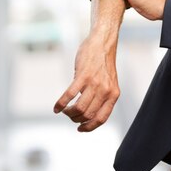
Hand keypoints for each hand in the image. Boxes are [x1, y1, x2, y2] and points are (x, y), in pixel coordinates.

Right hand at [53, 0, 122, 131]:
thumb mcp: (109, 82)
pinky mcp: (83, 75)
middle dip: (76, 119)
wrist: (103, 42)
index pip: (101, 118)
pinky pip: (69, 95)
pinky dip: (61, 104)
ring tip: (64, 111)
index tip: (80, 129)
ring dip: (68, 113)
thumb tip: (87, 113)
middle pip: (87, 115)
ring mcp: (94, 83)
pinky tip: (56, 107)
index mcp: (114, 94)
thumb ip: (102, 96)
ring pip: (79, 109)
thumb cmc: (103, 63)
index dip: (89, 127)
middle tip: (70, 115)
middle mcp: (106, 91)